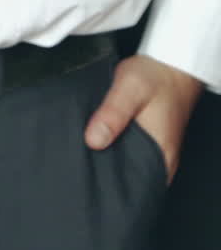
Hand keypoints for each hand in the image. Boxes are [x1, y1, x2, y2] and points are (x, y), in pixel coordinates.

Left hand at [84, 54, 201, 183]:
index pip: (129, 185)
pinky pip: (126, 152)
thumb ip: (113, 113)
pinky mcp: (147, 143)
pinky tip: (97, 135)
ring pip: (124, 164)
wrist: (171, 64)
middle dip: (102, 168)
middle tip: (78, 152)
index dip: (105, 180)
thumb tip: (92, 141)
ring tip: (84, 143)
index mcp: (159, 157)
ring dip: (106, 156)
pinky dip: (112, 146)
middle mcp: (159, 161)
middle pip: (124, 177)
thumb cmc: (155, 76)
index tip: (84, 167)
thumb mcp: (130, 88)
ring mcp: (153, 153)